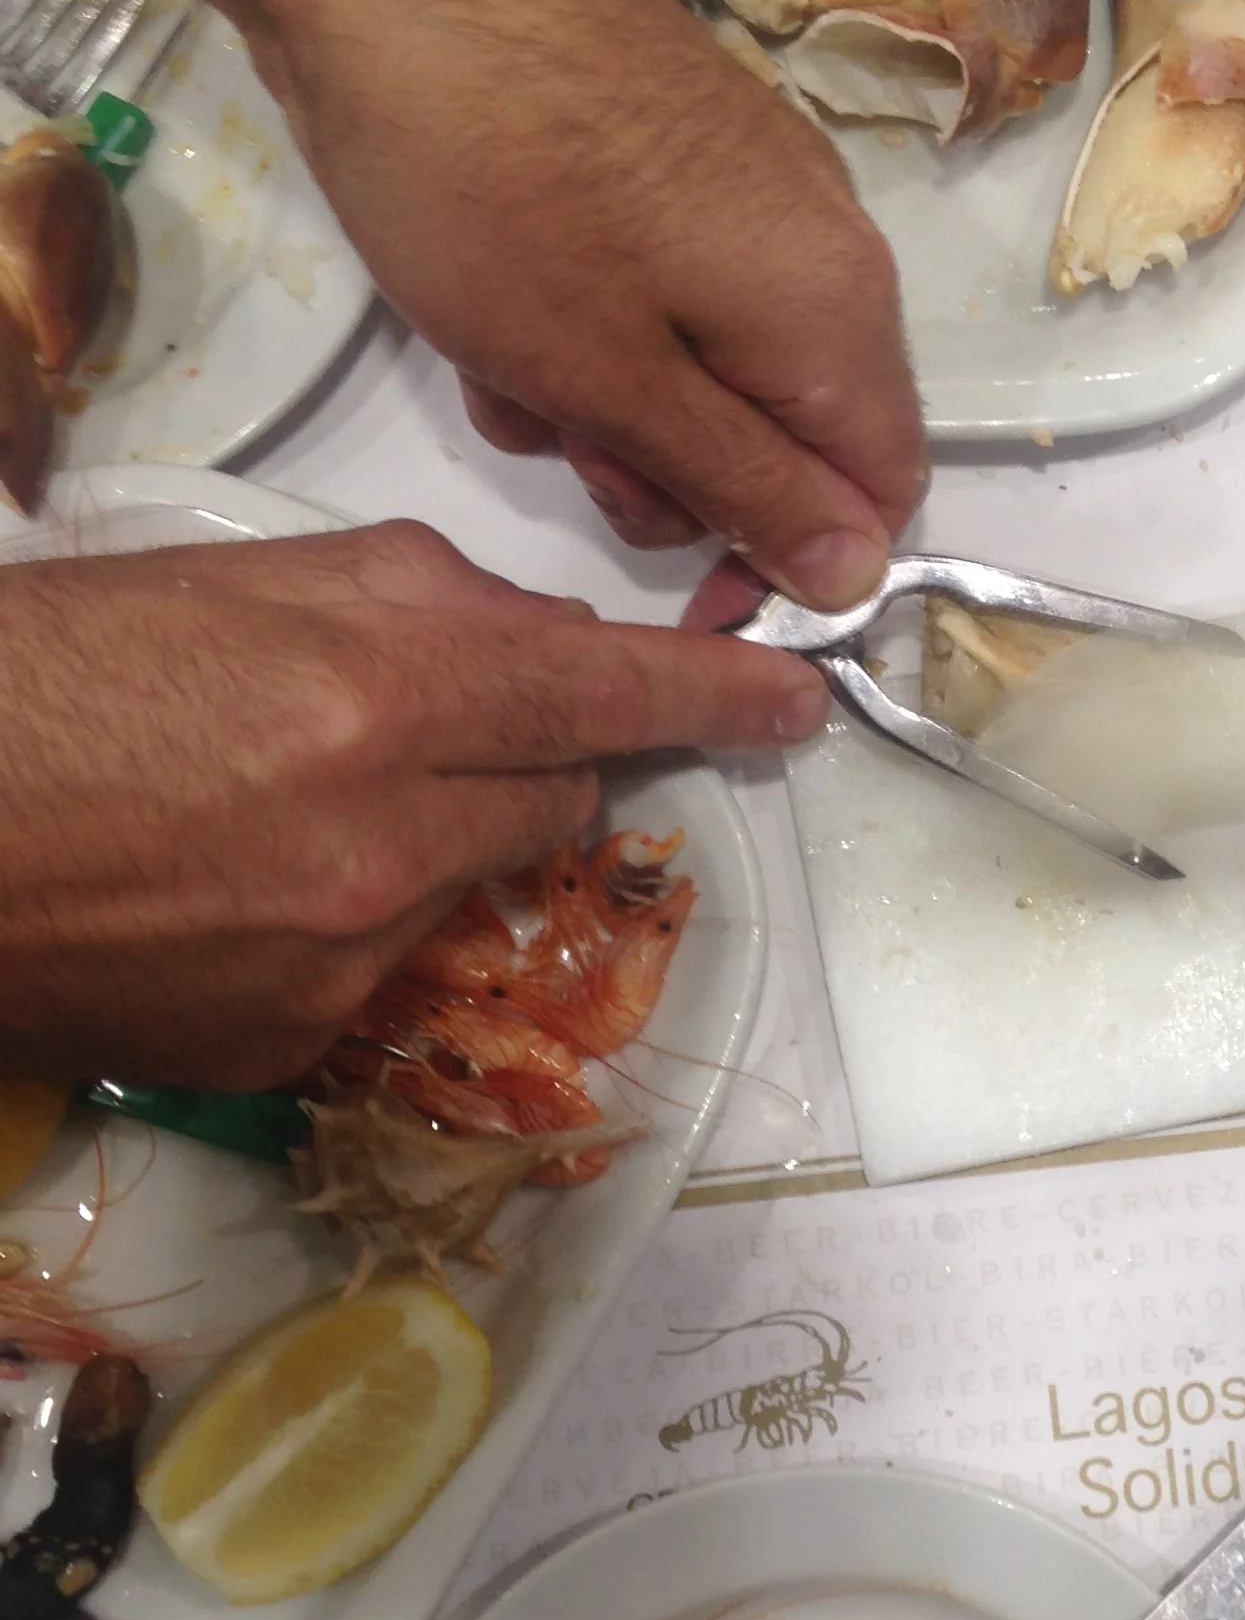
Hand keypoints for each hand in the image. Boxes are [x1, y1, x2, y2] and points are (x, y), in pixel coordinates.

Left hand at [0, 0, 927, 608]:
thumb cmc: (496, 190)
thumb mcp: (615, 383)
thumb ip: (747, 490)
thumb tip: (858, 577)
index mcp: (839, 317)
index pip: (881, 496)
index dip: (798, 569)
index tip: (686, 597)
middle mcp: (826, 249)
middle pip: (795, 434)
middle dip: (682, 478)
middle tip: (569, 458)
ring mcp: (751, 189)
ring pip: (714, 368)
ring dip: (615, 409)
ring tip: (506, 372)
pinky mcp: (673, 150)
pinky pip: (665, 292)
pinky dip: (591, 332)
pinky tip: (493, 310)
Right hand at [0, 524, 829, 1087]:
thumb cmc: (34, 680)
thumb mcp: (220, 582)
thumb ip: (412, 601)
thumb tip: (538, 639)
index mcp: (372, 692)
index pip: (605, 696)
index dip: (715, 699)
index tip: (793, 703)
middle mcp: (387, 835)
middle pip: (560, 792)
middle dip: (532, 752)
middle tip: (430, 722)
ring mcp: (350, 952)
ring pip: (476, 876)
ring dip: (431, 833)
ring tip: (278, 801)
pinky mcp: (299, 1036)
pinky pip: (391, 961)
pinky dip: (354, 916)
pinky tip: (239, 883)